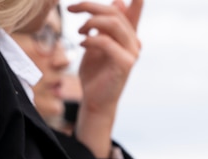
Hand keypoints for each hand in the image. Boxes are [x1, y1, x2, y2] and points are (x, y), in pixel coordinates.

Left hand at [68, 0, 142, 156]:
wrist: (95, 99)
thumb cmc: (95, 73)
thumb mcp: (98, 43)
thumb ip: (105, 25)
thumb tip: (118, 1)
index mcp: (128, 37)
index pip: (133, 13)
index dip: (136, 3)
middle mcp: (134, 43)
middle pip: (114, 13)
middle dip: (90, 6)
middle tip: (72, 8)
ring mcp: (132, 53)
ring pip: (112, 24)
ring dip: (90, 22)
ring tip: (79, 31)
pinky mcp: (125, 63)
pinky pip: (105, 41)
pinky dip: (89, 39)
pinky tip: (81, 43)